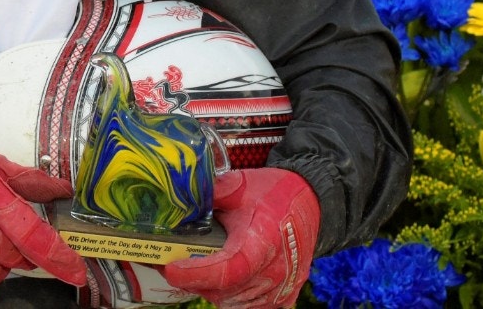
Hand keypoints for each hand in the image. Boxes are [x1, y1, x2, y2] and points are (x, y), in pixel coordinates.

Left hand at [162, 168, 319, 307]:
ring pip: (233, 303)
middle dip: (195, 280)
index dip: (195, 274)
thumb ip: (208, 197)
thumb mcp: (239, 185)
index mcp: (262, 243)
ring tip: (197, 269)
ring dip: (212, 289)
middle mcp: (274, 273)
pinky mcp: (284, 297)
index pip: (226, 271)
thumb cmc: (275, 193)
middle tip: (173, 264)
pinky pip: (248, 306)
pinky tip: (221, 280)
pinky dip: (231, 296)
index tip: (170, 268)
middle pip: (224, 291)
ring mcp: (280, 290)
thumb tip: (178, 204)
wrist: (312, 202)